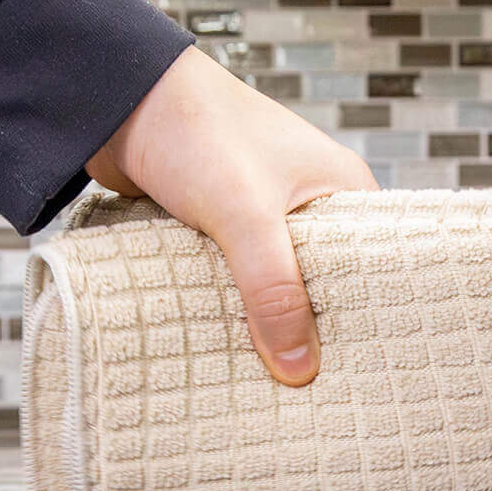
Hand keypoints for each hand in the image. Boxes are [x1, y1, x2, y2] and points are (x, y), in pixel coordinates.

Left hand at [85, 46, 377, 385]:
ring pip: (276, 288)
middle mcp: (310, 204)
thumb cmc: (196, 131)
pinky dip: (233, 306)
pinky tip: (232, 343)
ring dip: (266, 322)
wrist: (116, 99)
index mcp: (341, 189)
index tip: (364, 370)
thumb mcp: (245, 214)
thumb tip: (299, 370)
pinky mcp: (222, 228)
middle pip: (323, 286)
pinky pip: (239, 281)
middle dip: (313, 331)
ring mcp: (264, 216)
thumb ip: (274, 291)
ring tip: (273, 380)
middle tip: (316, 391)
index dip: (369, 319)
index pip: (375, 268)